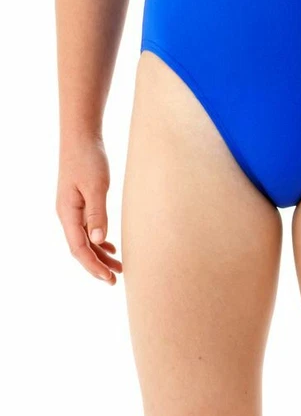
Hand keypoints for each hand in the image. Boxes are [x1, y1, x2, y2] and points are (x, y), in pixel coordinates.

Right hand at [56, 134, 122, 282]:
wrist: (81, 135)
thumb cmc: (88, 158)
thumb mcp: (96, 185)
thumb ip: (98, 213)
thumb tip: (100, 241)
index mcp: (68, 213)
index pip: (79, 248)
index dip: (93, 266)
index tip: (109, 278)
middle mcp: (67, 214)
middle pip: (81, 248)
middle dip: (97, 265)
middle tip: (116, 279)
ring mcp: (72, 208)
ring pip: (85, 239)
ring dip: (100, 254)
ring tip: (118, 267)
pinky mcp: (80, 201)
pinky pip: (87, 228)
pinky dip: (99, 240)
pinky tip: (110, 245)